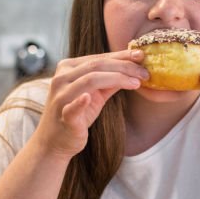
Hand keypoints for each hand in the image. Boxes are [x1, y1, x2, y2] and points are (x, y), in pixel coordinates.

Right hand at [32, 49, 147, 158]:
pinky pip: (72, 107)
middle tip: (145, 72)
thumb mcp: (94, 95)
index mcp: (67, 68)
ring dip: (117, 79)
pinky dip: (81, 102)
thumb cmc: (76, 116)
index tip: (142, 56)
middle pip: (97, 66)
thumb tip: (133, 68)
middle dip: (124, 67)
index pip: (98, 58)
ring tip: (137, 83)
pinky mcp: (63, 116)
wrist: (55, 142)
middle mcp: (61, 78)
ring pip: (90, 80)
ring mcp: (61, 97)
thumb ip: (110, 81)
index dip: (122, 56)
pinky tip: (89, 98)